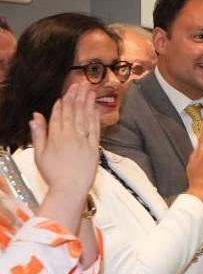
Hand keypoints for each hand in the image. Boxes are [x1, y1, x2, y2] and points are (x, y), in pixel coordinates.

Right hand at [31, 82, 99, 198]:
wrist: (70, 189)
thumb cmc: (52, 174)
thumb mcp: (39, 154)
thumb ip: (38, 134)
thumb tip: (35, 116)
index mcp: (55, 137)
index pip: (59, 115)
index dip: (62, 104)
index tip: (65, 94)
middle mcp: (70, 136)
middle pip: (73, 112)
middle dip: (75, 97)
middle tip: (79, 84)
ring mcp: (84, 140)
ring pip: (85, 117)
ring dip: (86, 102)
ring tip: (88, 89)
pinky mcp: (95, 147)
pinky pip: (95, 128)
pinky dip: (95, 117)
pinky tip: (95, 107)